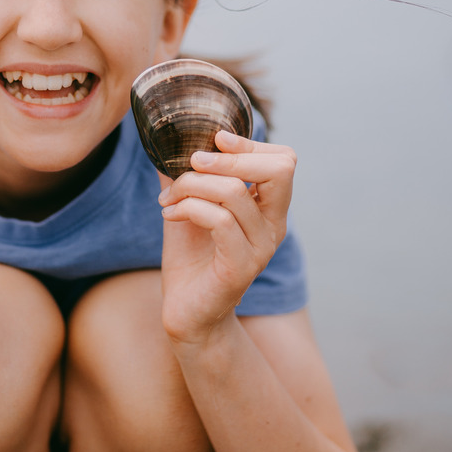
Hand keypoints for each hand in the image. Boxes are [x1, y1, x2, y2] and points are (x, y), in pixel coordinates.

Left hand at [157, 130, 295, 346]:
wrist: (186, 313)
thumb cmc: (191, 258)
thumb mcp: (188, 205)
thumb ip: (186, 173)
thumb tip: (167, 138)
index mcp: (268, 209)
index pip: (283, 161)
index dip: (250, 144)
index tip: (214, 140)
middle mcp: (273, 227)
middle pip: (278, 170)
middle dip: (229, 158)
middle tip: (191, 162)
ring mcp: (260, 248)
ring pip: (235, 192)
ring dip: (191, 185)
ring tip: (168, 197)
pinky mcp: (240, 267)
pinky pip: (220, 221)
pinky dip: (189, 208)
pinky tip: (169, 213)